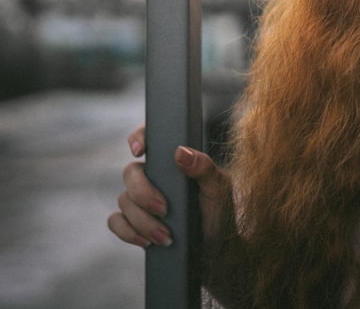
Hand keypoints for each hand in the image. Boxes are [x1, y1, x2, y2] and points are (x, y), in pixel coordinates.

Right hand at [107, 125, 232, 249]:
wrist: (215, 246)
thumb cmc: (219, 211)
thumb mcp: (219, 189)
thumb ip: (204, 169)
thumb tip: (180, 152)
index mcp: (173, 161)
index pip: (150, 138)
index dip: (138, 137)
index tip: (139, 150)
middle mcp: (153, 176)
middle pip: (130, 173)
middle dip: (144, 193)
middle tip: (164, 210)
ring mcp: (140, 198)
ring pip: (123, 200)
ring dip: (143, 220)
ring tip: (167, 236)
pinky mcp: (133, 221)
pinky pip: (116, 222)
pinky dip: (128, 232)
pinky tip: (147, 242)